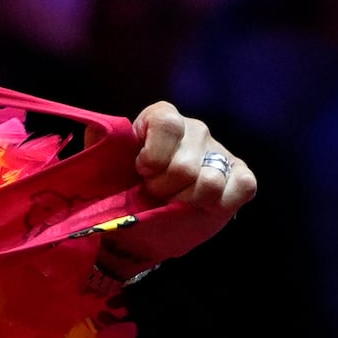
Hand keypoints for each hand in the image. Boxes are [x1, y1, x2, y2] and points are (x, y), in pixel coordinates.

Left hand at [96, 101, 256, 273]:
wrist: (146, 220)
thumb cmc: (125, 189)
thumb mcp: (106, 167)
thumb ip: (100, 146)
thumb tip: (96, 129)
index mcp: (161, 117)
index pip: (167, 124)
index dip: (153, 156)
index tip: (141, 172)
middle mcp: (194, 129)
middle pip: (184, 165)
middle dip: (164, 190)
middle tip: (154, 195)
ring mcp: (220, 151)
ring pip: (210, 182)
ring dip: (187, 202)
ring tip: (175, 202)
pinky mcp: (241, 174)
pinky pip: (241, 187)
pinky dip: (219, 204)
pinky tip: (201, 206)